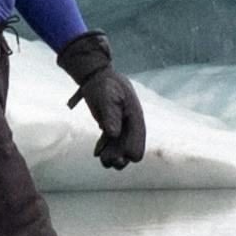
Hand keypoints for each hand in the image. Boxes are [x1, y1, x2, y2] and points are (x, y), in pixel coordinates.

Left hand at [59, 32, 151, 172]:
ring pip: (119, 150)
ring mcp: (121, 126)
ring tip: (100, 156)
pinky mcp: (110, 127)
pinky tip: (96, 151)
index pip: (138, 144)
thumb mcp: (108, 98)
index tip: (118, 153)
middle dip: (120, 158)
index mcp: (135, 118)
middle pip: (129, 151)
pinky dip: (104, 150)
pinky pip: (110, 144)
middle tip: (106, 158)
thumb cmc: (105, 84)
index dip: (129, 152)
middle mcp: (130, 125)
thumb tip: (114, 135)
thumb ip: (111, 116)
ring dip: (111, 156)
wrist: (97, 76)